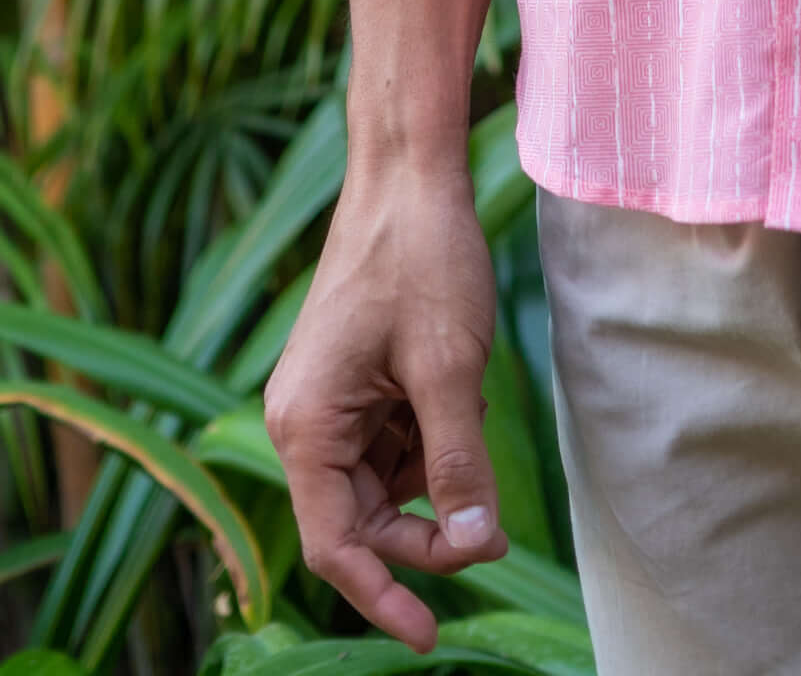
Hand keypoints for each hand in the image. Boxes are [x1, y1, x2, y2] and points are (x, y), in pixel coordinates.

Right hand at [265, 157, 511, 647]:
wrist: (410, 172)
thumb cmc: (420, 258)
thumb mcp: (450, 370)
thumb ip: (458, 464)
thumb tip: (474, 545)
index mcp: (307, 427)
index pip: (338, 545)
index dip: (383, 596)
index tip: (429, 637)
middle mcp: (307, 422)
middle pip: (365, 520)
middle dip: (429, 529)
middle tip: (493, 531)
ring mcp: (332, 401)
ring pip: (387, 483)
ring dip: (437, 473)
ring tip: (473, 412)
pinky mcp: (359, 382)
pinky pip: (396, 442)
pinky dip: (435, 436)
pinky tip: (461, 390)